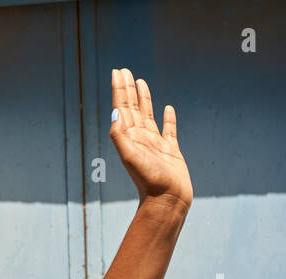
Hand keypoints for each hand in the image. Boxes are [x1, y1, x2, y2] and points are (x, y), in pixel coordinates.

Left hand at [109, 68, 191, 213]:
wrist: (167, 200)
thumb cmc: (149, 181)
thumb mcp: (130, 157)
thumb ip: (120, 136)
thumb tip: (114, 115)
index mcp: (129, 138)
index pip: (122, 108)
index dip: (119, 90)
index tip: (117, 72)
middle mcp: (140, 138)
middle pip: (132, 107)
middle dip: (128, 89)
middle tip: (125, 70)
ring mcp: (155, 144)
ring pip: (148, 115)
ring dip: (144, 98)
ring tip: (140, 82)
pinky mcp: (171, 150)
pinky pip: (169, 129)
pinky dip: (168, 118)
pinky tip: (167, 108)